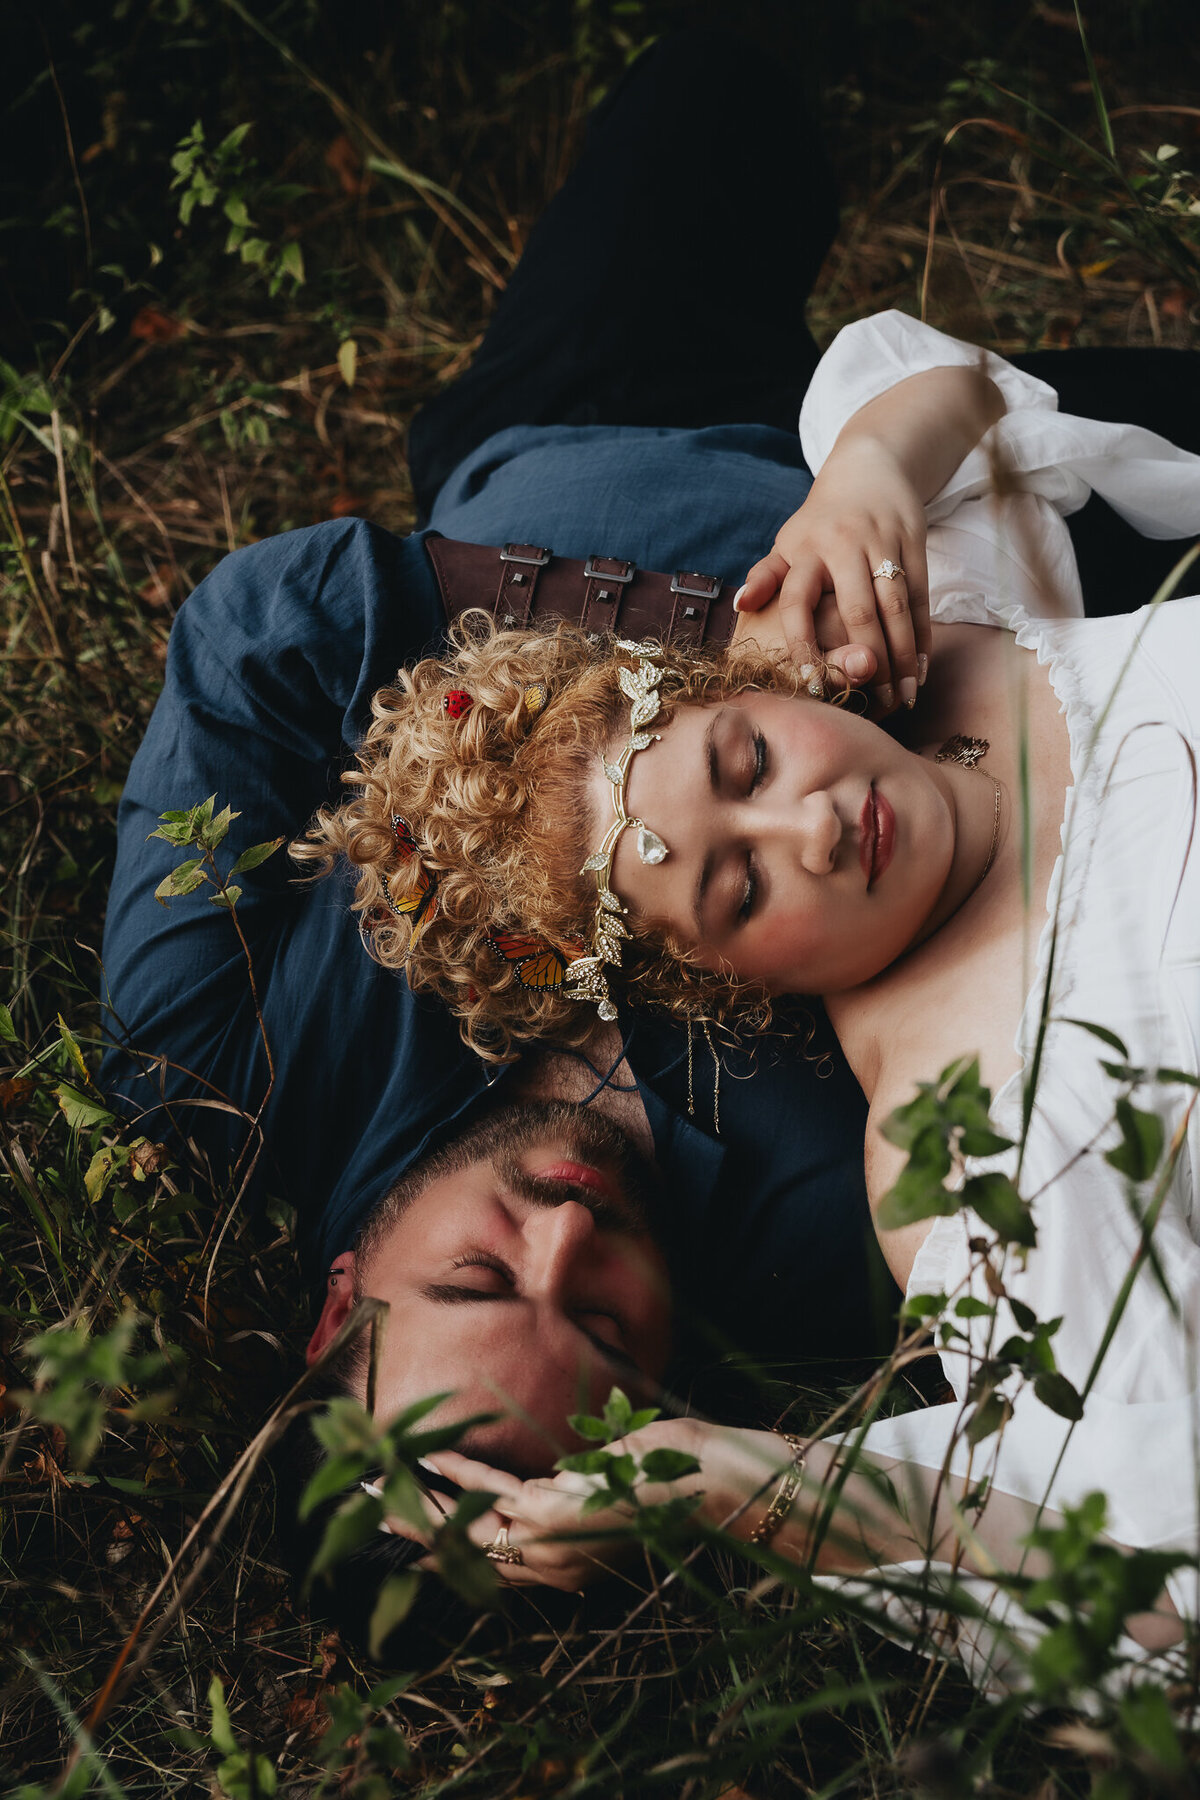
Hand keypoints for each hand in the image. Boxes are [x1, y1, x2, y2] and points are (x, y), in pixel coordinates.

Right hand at [399, 1421, 796, 1591]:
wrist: (707, 1483)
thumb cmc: (667, 1479)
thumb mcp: (609, 1492)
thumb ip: (574, 1497)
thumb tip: (555, 1483)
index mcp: (564, 1567)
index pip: (489, 1566)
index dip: (445, 1553)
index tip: (407, 1543)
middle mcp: (552, 1565)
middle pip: (465, 1552)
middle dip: (415, 1528)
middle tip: (373, 1506)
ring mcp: (550, 1544)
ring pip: (466, 1527)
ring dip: (420, 1502)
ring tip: (383, 1480)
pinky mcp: (553, 1515)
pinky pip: (491, 1494)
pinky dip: (458, 1473)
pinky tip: (434, 1455)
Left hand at [734, 439, 930, 711]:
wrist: (869, 466)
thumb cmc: (821, 520)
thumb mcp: (789, 542)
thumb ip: (766, 575)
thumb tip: (739, 605)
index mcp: (805, 550)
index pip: (797, 602)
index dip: (804, 646)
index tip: (815, 687)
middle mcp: (843, 544)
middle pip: (857, 612)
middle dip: (869, 661)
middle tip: (876, 705)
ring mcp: (882, 542)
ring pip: (896, 607)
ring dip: (903, 656)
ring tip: (905, 697)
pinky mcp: (914, 542)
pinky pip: (922, 597)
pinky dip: (923, 635)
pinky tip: (922, 668)